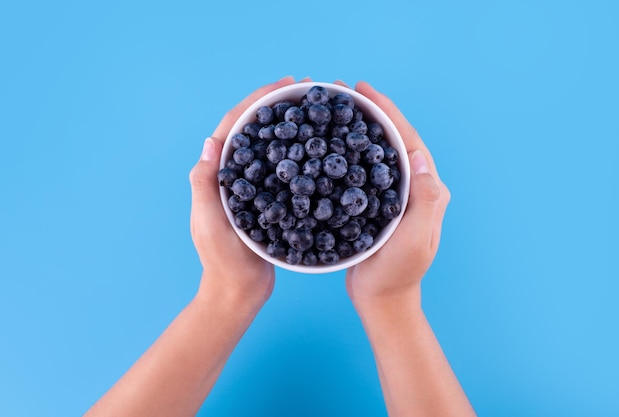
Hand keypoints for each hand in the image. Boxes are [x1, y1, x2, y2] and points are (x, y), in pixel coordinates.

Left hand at [188, 76, 296, 304]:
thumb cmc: (221, 260)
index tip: (283, 85)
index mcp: (216, 174)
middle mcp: (233, 175)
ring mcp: (252, 186)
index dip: (256, 101)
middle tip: (304, 88)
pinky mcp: (268, 199)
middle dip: (276, 105)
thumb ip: (205, 185)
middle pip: (254, 129)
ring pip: (270, 146)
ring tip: (313, 109)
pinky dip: (297, 153)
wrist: (239, 291)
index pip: (234, 126)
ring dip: (288, 124)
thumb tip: (210, 141)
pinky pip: (282, 169)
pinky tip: (317, 148)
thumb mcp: (209, 223)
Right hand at [344, 81, 450, 306]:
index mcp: (428, 190)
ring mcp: (394, 195)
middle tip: (344, 90)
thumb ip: (425, 201)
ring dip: (357, 127)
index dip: (388, 112)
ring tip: (335, 108)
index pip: (408, 140)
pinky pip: (362, 170)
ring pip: (376, 151)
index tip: (365, 90)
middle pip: (392, 139)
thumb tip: (418, 156)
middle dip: (371, 112)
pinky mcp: (375, 204)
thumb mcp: (414, 240)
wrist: (382, 299)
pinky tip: (328, 144)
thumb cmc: (399, 273)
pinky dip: (347, 152)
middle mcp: (414, 187)